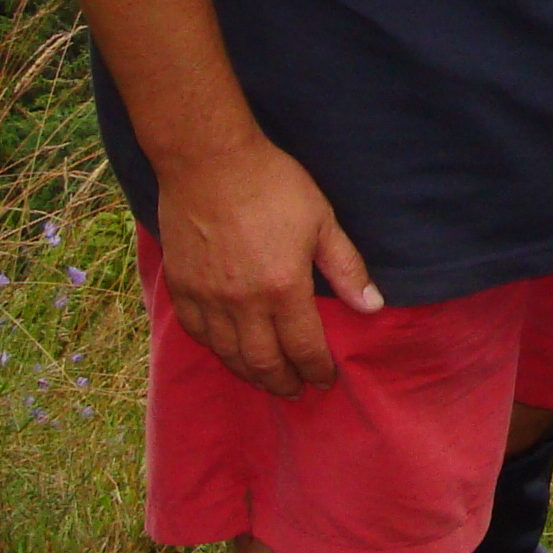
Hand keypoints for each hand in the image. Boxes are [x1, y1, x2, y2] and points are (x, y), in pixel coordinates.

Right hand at [155, 134, 383, 398]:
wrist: (208, 160)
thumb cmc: (272, 184)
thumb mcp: (321, 221)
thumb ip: (346, 268)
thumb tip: (372, 307)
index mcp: (283, 288)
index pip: (304, 347)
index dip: (317, 369)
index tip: (325, 380)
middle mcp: (242, 303)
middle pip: (264, 362)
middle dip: (283, 382)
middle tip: (295, 391)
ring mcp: (207, 297)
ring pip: (228, 354)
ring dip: (249, 373)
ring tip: (265, 379)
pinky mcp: (180, 286)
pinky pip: (196, 333)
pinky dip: (215, 349)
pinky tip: (225, 351)